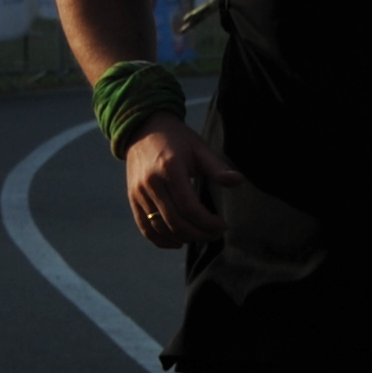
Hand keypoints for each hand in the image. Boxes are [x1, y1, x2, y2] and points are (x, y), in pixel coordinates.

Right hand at [122, 121, 238, 245]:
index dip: (208, 222)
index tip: (223, 225)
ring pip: (160, 227)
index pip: (189, 207)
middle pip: (175, 222)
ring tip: (201, 236)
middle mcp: (151, 184)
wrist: (143, 129)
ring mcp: (139, 193)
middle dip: (199, 234)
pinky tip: (177, 243)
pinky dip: (161, 240)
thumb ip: (218, 167)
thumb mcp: (200, 148)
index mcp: (170, 170)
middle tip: (215, 234)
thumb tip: (239, 181)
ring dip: (183, 238)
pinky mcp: (132, 199)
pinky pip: (145, 227)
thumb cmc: (177, 139)